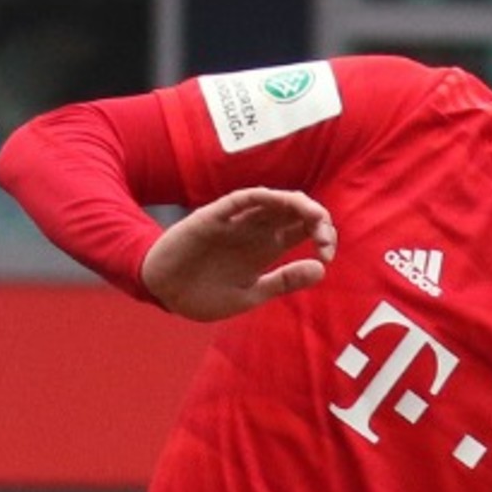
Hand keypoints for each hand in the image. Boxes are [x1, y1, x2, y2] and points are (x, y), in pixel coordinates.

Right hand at [140, 187, 335, 321]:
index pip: (304, 228)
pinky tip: (278, 201)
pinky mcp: (214, 217)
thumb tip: (322, 268)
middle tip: (326, 241)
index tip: (327, 256)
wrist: (164, 293)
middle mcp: (256, 229)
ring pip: (274, 200)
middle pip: (295, 211)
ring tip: (315, 219)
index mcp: (266, 247)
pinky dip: (261, 197)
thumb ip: (283, 281)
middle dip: (318, 220)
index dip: (323, 235)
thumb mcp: (251, 294)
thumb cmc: (203, 295)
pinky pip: (240, 199)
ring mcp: (237, 221)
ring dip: (298, 204)